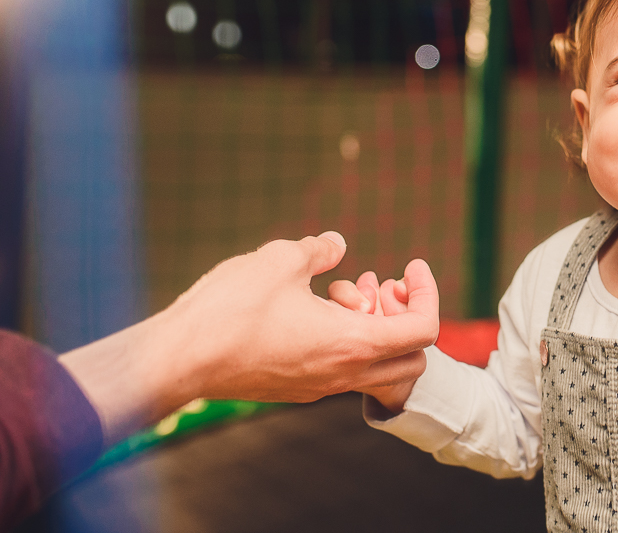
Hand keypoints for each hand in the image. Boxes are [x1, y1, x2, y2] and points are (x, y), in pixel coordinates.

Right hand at [60, 233, 438, 444]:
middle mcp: (343, 374)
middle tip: (376, 285)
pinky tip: (312, 307)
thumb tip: (336, 243)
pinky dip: (345, 339)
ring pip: (375, 366)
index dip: (427, 293)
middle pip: (411, 359)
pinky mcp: (296, 388)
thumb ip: (320, 250)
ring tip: (338, 290)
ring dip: (371, 327)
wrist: (176, 358)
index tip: (410, 267)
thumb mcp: (281, 260)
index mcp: (353, 343)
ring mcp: (319, 387)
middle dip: (405, 317)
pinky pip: (342, 369)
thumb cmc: (230, 308)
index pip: (424, 330)